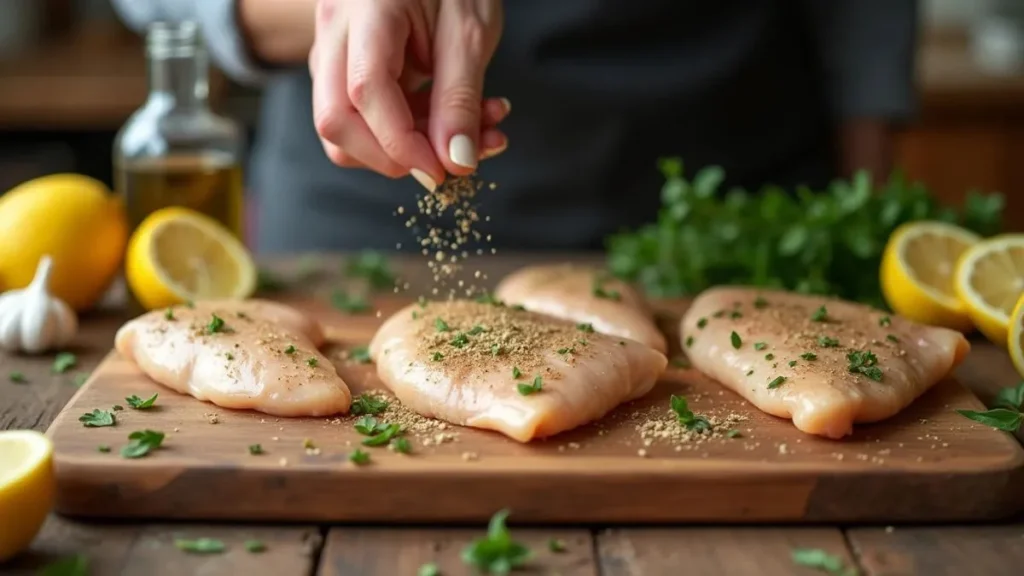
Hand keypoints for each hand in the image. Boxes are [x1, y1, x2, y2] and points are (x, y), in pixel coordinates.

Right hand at [309, 0, 506, 190]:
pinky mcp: (345, 68)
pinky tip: (455, 121)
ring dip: (406, 147)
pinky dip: (409, 131)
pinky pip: (364, 116)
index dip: (402, 143)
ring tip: (473, 132)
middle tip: (451, 160)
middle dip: (392, 157)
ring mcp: (333, 51)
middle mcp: (335, 31)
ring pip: (345, 126)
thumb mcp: (471, 34)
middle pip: (335, 121)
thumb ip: (460, 100)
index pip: (365, 91)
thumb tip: (455, 164)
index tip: (444, 170)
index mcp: (367, 10)